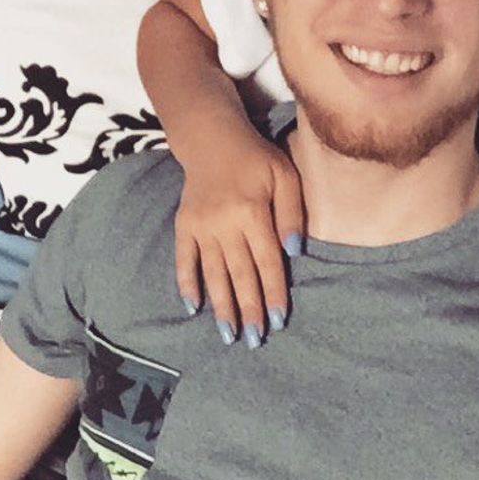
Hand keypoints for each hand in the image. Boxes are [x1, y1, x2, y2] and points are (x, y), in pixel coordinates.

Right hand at [174, 132, 303, 346]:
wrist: (212, 139)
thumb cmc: (258, 159)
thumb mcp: (286, 176)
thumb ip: (292, 213)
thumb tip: (294, 252)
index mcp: (253, 212)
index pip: (266, 262)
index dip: (272, 293)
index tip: (277, 321)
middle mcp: (225, 223)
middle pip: (240, 274)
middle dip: (248, 309)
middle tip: (253, 340)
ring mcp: (201, 226)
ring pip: (213, 273)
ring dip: (221, 306)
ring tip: (229, 334)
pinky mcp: (184, 225)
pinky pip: (184, 260)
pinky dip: (188, 284)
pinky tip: (194, 308)